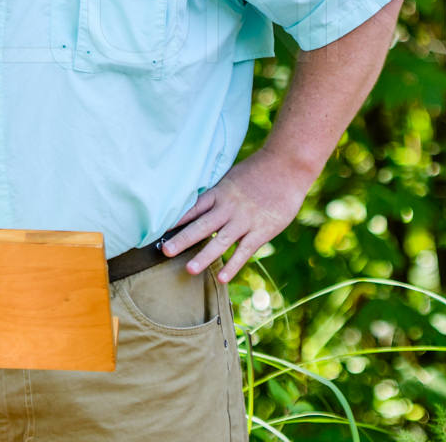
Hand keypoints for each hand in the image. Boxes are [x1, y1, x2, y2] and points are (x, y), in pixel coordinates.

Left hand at [162, 149, 317, 283]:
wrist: (286, 167)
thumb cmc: (258, 171)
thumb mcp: (231, 177)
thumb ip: (217, 193)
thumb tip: (200, 205)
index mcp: (219, 193)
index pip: (193, 208)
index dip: (176, 219)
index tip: (159, 229)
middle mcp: (228, 207)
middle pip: (201, 226)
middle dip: (182, 239)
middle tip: (165, 251)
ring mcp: (245, 220)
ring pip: (221, 241)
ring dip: (204, 256)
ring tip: (189, 270)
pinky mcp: (261, 230)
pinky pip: (244, 250)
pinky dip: (233, 264)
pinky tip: (222, 277)